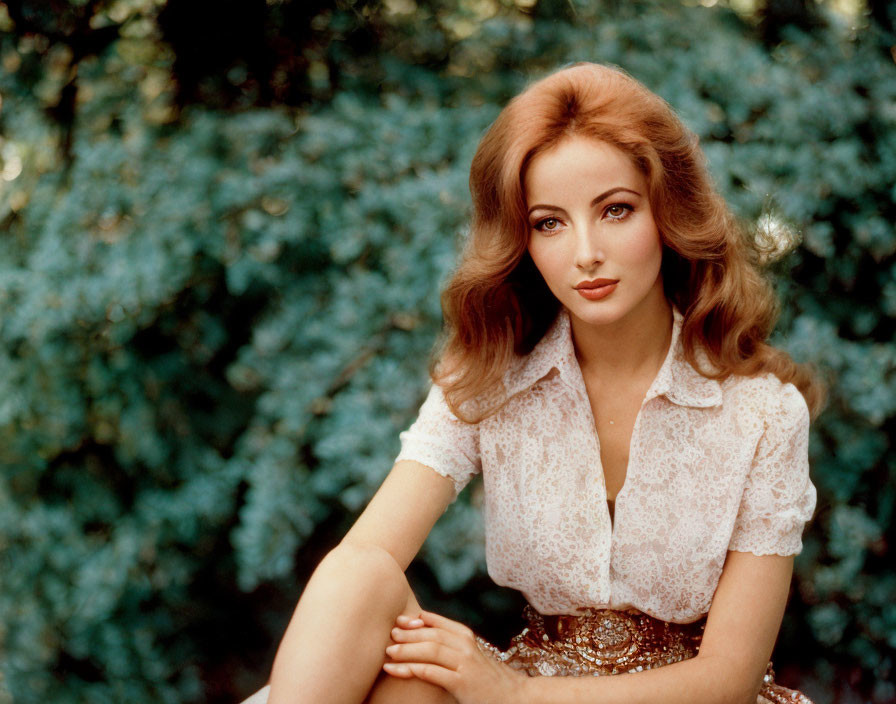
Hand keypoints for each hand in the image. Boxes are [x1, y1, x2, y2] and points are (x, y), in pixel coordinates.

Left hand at [382, 610, 527, 703]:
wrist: (515, 697)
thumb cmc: (488, 679)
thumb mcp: (470, 657)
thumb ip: (451, 647)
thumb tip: (424, 638)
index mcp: (466, 637)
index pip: (438, 623)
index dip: (416, 620)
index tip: (399, 620)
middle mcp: (466, 646)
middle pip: (431, 634)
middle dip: (407, 633)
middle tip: (389, 634)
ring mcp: (465, 663)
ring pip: (431, 650)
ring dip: (407, 650)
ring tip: (388, 652)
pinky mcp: (463, 682)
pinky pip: (433, 672)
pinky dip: (413, 669)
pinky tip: (397, 670)